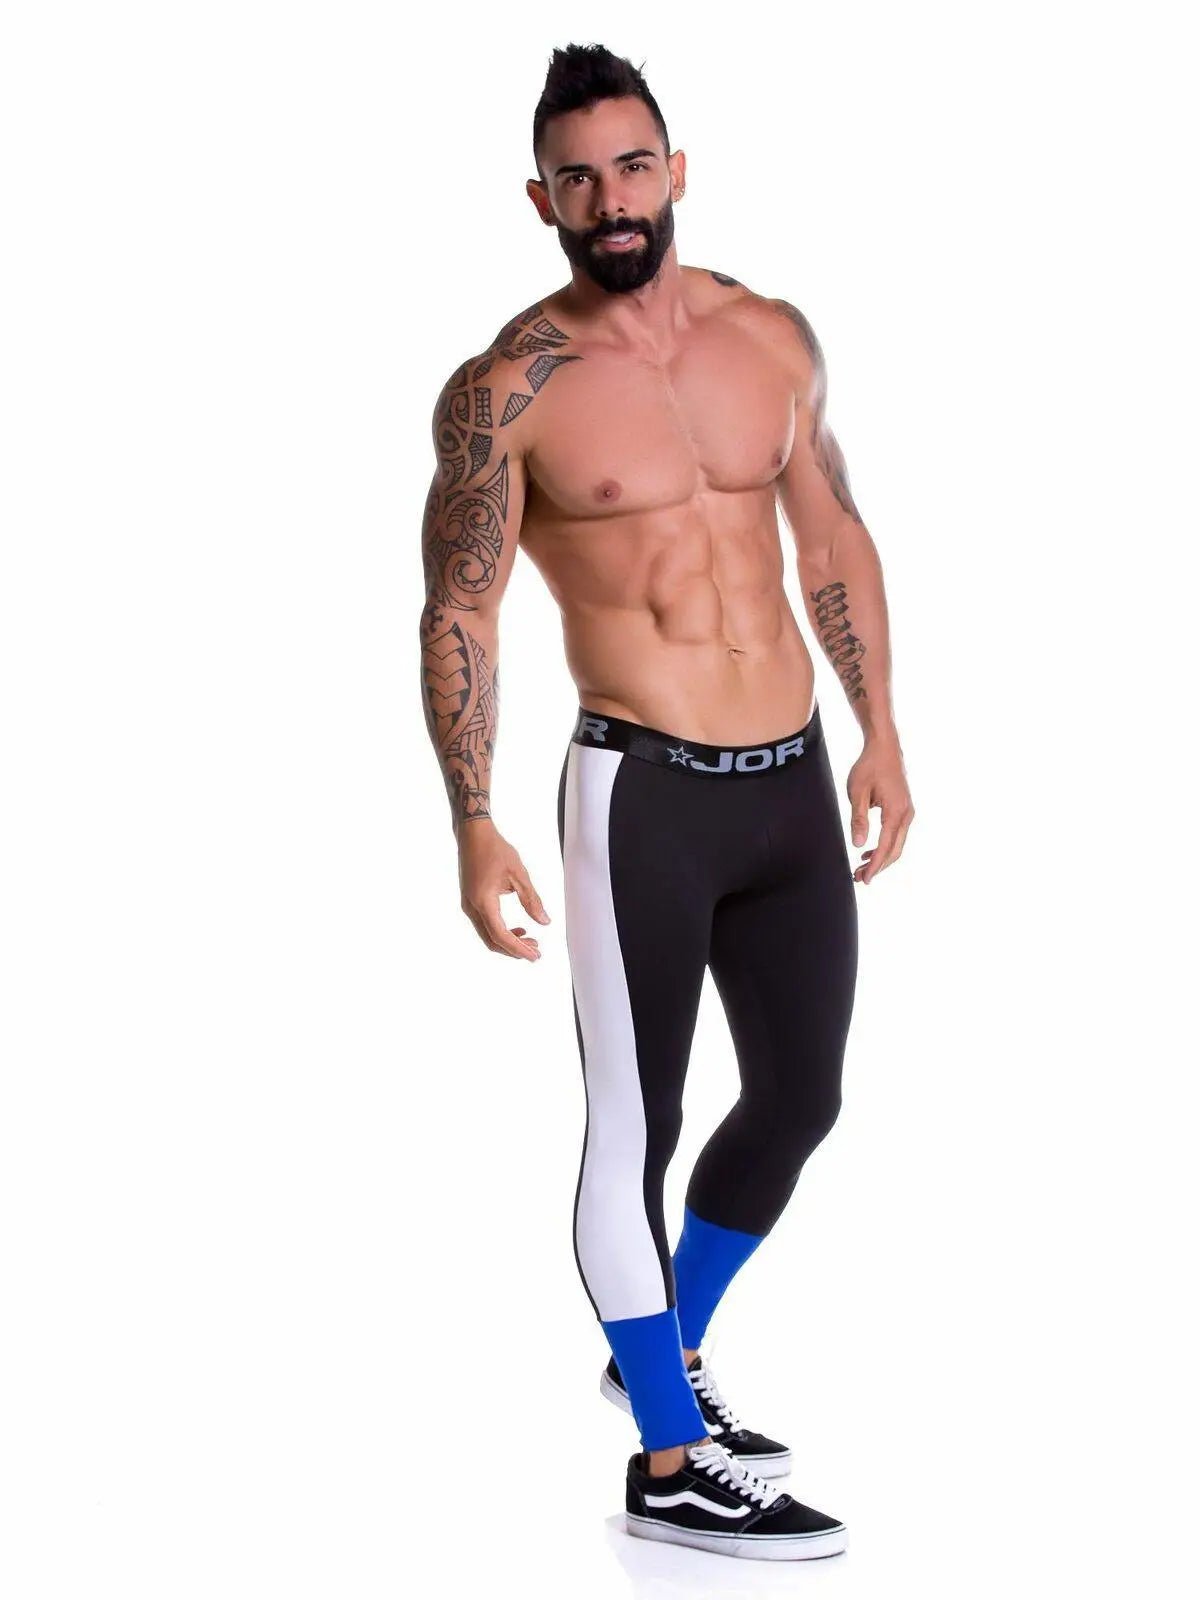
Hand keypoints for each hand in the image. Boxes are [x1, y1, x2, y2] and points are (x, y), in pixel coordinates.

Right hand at [457, 820, 551, 959]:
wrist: (473, 834)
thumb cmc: (495, 850)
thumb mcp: (519, 875)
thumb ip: (532, 900)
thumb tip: (545, 922)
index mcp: (483, 902)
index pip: (501, 935)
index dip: (519, 949)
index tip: (535, 955)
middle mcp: (471, 907)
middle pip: (492, 941)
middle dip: (514, 949)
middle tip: (536, 950)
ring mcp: (468, 905)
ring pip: (487, 934)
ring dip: (508, 941)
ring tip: (530, 939)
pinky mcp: (469, 901)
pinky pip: (484, 924)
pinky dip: (500, 931)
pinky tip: (517, 927)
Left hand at [847, 735, 914, 883]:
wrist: (885, 747)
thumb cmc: (869, 766)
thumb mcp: (857, 792)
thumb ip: (858, 819)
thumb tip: (859, 845)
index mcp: (896, 812)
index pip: (886, 847)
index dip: (875, 866)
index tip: (864, 879)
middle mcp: (906, 814)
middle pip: (895, 850)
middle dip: (877, 867)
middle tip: (858, 878)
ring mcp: (907, 812)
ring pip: (897, 844)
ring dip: (880, 858)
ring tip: (860, 868)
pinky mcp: (903, 809)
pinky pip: (896, 834)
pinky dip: (884, 846)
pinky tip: (868, 851)